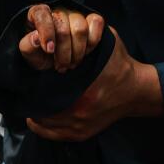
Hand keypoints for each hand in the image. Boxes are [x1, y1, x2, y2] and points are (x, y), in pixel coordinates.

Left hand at [17, 3, 104, 72]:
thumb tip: (35, 37)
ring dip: (77, 52)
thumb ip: (28, 47)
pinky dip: (92, 43)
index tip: (49, 50)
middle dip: (63, 53)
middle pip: (63, 29)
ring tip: (71, 64)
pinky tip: (84, 53)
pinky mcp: (92, 18)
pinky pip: (96, 22)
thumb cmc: (41, 56)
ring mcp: (76, 13)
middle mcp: (58, 10)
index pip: (41, 14)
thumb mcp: (30, 56)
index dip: (46, 33)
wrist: (61, 63)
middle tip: (60, 66)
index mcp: (38, 14)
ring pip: (80, 29)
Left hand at [25, 27, 163, 141]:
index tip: (29, 79)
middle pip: (42, 111)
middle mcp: (80, 111)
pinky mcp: (83, 134)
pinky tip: (36, 118)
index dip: (33, 85)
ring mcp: (81, 126)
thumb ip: (86, 32)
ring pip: (45, 125)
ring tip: (31, 104)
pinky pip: (53, 135)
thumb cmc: (118, 66)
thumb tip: (63, 27)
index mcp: (83, 91)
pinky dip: (42, 128)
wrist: (136, 91)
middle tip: (27, 92)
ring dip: (36, 114)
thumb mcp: (104, 42)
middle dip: (33, 101)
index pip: (44, 92)